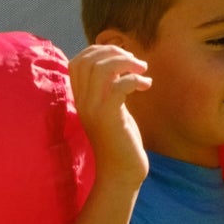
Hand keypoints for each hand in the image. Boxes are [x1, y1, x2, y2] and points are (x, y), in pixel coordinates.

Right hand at [70, 43, 151, 187]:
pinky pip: (120, 86)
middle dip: (115, 52)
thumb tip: (121, 64)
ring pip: (103, 69)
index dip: (98, 51)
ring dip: (126, 62)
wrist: (120, 172)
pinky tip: (146, 86)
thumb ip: (109, 88)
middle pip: (89, 61)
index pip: (77, 62)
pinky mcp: (110, 118)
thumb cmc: (120, 140)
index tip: (121, 57)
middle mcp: (83, 102)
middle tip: (135, 61)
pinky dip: (136, 79)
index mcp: (80, 98)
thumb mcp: (111, 109)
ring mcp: (94, 110)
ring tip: (143, 69)